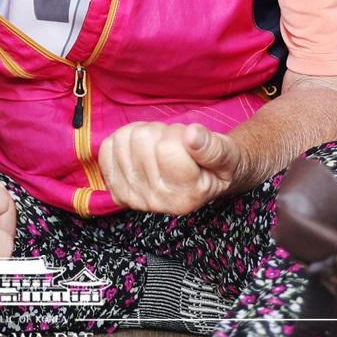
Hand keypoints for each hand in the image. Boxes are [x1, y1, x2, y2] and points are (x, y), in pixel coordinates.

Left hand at [97, 121, 244, 214]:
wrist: (203, 182)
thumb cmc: (217, 166)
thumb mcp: (228, 155)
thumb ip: (213, 147)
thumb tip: (192, 135)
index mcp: (186, 196)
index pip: (167, 148)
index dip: (180, 134)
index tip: (191, 144)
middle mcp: (156, 203)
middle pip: (142, 140)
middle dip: (162, 133)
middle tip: (177, 145)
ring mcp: (133, 198)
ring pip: (124, 139)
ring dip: (145, 134)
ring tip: (163, 147)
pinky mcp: (117, 188)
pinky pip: (108, 147)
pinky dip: (125, 139)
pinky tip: (143, 150)